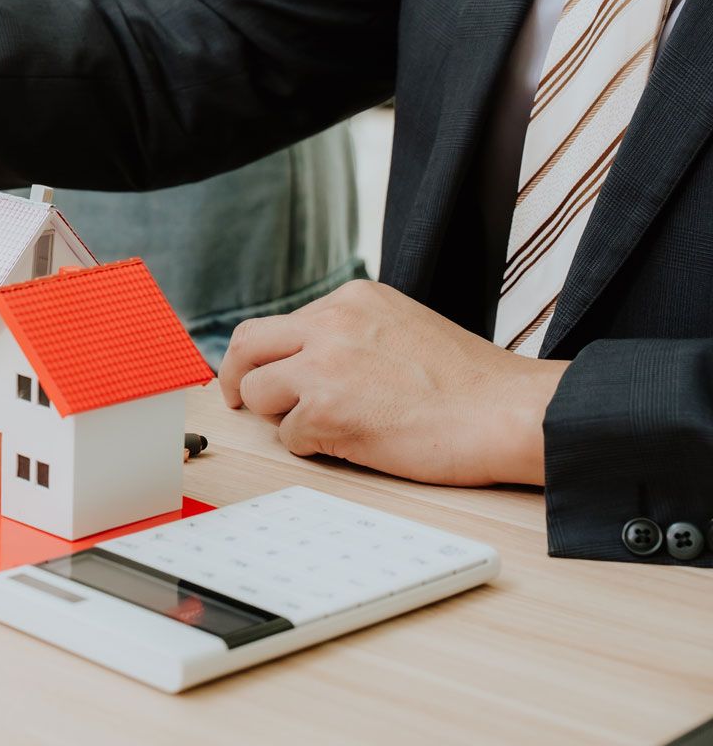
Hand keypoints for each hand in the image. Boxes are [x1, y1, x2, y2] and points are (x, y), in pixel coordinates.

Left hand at [219, 281, 568, 485]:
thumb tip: (303, 358)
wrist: (510, 413)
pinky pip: (289, 436)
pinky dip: (314, 447)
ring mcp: (324, 366)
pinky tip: (358, 444)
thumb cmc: (469, 384)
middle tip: (240, 400)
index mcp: (350, 299)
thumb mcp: (401, 326)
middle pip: (245, 346)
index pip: (278, 324)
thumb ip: (350, 333)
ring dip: (282, 417)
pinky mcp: (326, 411)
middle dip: (235, 377)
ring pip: (257, 392)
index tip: (258, 372)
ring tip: (330, 428)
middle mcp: (330, 322)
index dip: (263, 355)